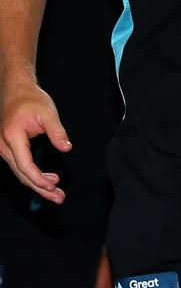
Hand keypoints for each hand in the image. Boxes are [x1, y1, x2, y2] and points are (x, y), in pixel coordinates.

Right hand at [0, 81, 71, 203]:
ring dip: (37, 184)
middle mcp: (3, 145)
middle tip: (59, 197)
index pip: (24, 165)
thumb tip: (67, 148)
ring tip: (56, 193)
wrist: (16, 90)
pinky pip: (19, 167)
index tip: (54, 186)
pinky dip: (32, 175)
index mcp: (12, 136)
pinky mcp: (8, 149)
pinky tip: (46, 181)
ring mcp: (3, 148)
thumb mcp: (48, 112)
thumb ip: (57, 131)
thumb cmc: (31, 99)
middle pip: (21, 174)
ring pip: (20, 172)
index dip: (38, 178)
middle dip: (40, 187)